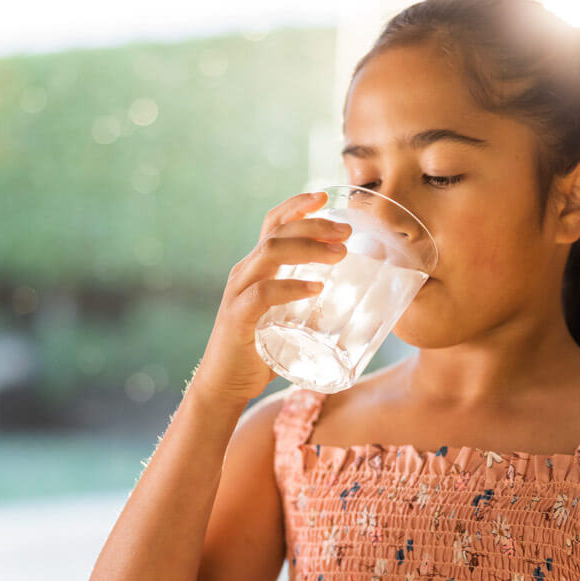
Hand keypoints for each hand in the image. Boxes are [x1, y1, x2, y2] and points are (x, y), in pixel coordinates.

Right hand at [189, 190, 351, 404]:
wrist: (225, 385)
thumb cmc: (260, 352)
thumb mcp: (286, 318)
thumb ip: (309, 306)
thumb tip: (355, 302)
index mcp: (254, 268)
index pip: (271, 224)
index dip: (296, 205)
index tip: (324, 196)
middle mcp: (244, 274)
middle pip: (276, 232)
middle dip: (314, 225)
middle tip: (346, 231)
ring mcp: (238, 294)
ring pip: (270, 254)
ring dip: (308, 248)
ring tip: (339, 254)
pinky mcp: (238, 319)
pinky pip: (262, 294)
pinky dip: (291, 287)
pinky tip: (315, 289)